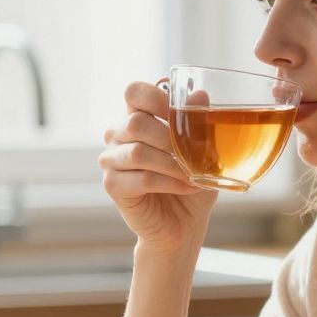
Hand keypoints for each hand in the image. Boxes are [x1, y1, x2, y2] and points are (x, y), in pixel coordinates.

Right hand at [100, 80, 216, 254]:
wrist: (184, 224)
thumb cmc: (191, 182)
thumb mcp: (204, 152)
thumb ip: (200, 124)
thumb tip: (200, 95)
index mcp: (138, 116)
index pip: (134, 92)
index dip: (156, 97)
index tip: (181, 112)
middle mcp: (118, 135)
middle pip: (135, 122)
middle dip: (170, 137)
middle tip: (193, 154)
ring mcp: (112, 160)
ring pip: (138, 152)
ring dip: (173, 165)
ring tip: (194, 175)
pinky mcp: (113, 186)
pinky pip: (141, 178)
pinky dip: (169, 183)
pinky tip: (187, 187)